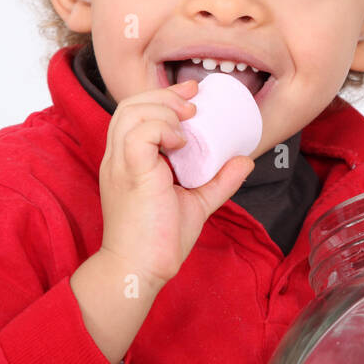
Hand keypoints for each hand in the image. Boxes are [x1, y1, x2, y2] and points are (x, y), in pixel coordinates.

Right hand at [98, 78, 253, 292]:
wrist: (140, 269)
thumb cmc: (160, 240)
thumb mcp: (196, 202)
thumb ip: (219, 180)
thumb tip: (245, 161)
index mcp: (129, 160)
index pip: (135, 112)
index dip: (163, 97)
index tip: (193, 95)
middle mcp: (119, 157)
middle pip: (130, 105)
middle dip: (165, 95)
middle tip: (194, 102)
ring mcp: (120, 164)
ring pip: (131, 111)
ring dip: (164, 108)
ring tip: (188, 123)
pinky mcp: (129, 172)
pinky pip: (139, 133)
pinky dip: (163, 128)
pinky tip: (181, 142)